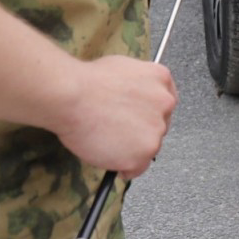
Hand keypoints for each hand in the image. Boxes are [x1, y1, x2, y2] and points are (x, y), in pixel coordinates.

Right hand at [57, 55, 176, 178]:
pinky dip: (124, 168)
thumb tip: (132, 98)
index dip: (148, 115)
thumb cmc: (86, 83)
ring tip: (106, 142)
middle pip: (158, 126)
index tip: (140, 122)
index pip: (165, 102)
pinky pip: (137, 168)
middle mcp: (165, 103)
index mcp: (160, 78)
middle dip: (140, 132)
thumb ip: (137, 85)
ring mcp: (157, 128)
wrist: (72, 96)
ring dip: (131, 150)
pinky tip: (108, 156)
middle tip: (117, 133)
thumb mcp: (121, 69)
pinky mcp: (145, 151)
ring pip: (149, 149)